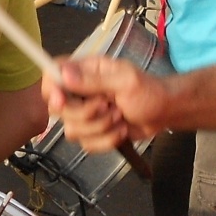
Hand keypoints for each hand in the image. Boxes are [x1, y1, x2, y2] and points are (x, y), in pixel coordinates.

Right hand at [45, 53, 170, 151]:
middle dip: (85, 114)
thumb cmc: (149, 91)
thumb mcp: (125, 81)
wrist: (164, 113)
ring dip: (100, 128)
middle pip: (58, 109)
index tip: (61, 101)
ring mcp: (86, 113)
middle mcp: (81, 92)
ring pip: (72, 130)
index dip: (51, 89)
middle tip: (109, 106)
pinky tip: (121, 131)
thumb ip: (94, 80)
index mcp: (86, 71)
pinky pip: (87, 145)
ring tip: (119, 117)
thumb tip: (64, 73)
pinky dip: (106, 141)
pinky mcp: (93, 132)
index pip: (53, 75)